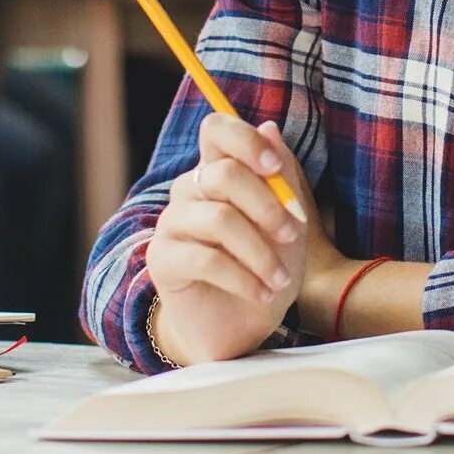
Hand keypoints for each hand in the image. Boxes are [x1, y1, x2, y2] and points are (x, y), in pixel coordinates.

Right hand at [145, 115, 310, 364]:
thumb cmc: (267, 267)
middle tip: (292, 235)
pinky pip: (206, 259)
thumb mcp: (290, 223)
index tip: (274, 168)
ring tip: (280, 280)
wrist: (244, 325)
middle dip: (267, 206)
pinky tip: (262, 294)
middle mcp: (189, 190)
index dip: (245, 141)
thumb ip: (282, 177)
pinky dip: (243, 279)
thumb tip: (270, 127)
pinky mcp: (162, 259)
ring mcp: (171, 223)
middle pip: (222, 174)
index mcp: (218, 172)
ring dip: (260, 252)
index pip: (216, 129)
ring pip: (219, 219)